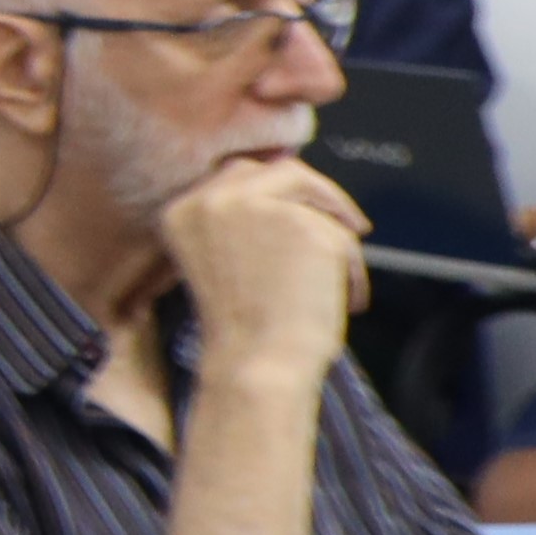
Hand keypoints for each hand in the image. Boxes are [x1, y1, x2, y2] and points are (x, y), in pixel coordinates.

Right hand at [157, 151, 371, 369]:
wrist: (255, 364)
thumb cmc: (243, 329)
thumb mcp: (223, 258)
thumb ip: (245, 220)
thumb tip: (295, 191)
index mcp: (183, 211)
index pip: (241, 174)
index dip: (280, 188)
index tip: (309, 205)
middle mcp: (213, 199)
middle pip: (283, 170)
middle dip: (319, 195)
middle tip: (349, 225)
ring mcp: (258, 207)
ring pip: (319, 202)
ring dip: (338, 239)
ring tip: (338, 283)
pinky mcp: (303, 224)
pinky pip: (343, 235)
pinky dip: (352, 270)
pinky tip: (344, 299)